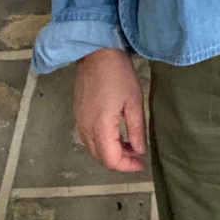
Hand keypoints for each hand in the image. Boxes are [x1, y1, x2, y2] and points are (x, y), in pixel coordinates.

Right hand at [75, 48, 146, 172]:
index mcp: (100, 127)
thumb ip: (136, 129)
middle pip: (100, 157)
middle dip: (119, 161)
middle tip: (137, 156)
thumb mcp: (134, 101)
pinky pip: (89, 137)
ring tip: (130, 145)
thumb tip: (139, 150)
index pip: (110, 159)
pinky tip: (116, 134)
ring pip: (93, 149)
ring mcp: (80, 121)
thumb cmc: (119, 75)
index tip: (141, 164)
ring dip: (111, 152)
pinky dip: (103, 142)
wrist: (96, 53)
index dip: (126, 166)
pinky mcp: (78, 113)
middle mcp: (86, 129)